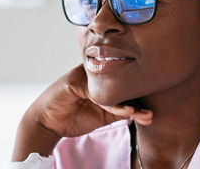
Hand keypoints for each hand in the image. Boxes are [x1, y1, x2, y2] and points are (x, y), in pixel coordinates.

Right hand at [12, 65, 153, 160]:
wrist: (48, 123)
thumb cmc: (74, 117)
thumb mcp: (103, 116)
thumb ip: (121, 112)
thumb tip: (145, 114)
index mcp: (101, 79)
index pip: (123, 82)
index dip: (138, 94)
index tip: (151, 110)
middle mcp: (95, 74)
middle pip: (120, 82)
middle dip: (137, 98)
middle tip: (150, 114)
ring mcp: (85, 76)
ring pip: (112, 88)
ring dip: (129, 104)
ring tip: (141, 115)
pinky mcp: (76, 82)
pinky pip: (99, 94)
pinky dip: (114, 106)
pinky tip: (127, 112)